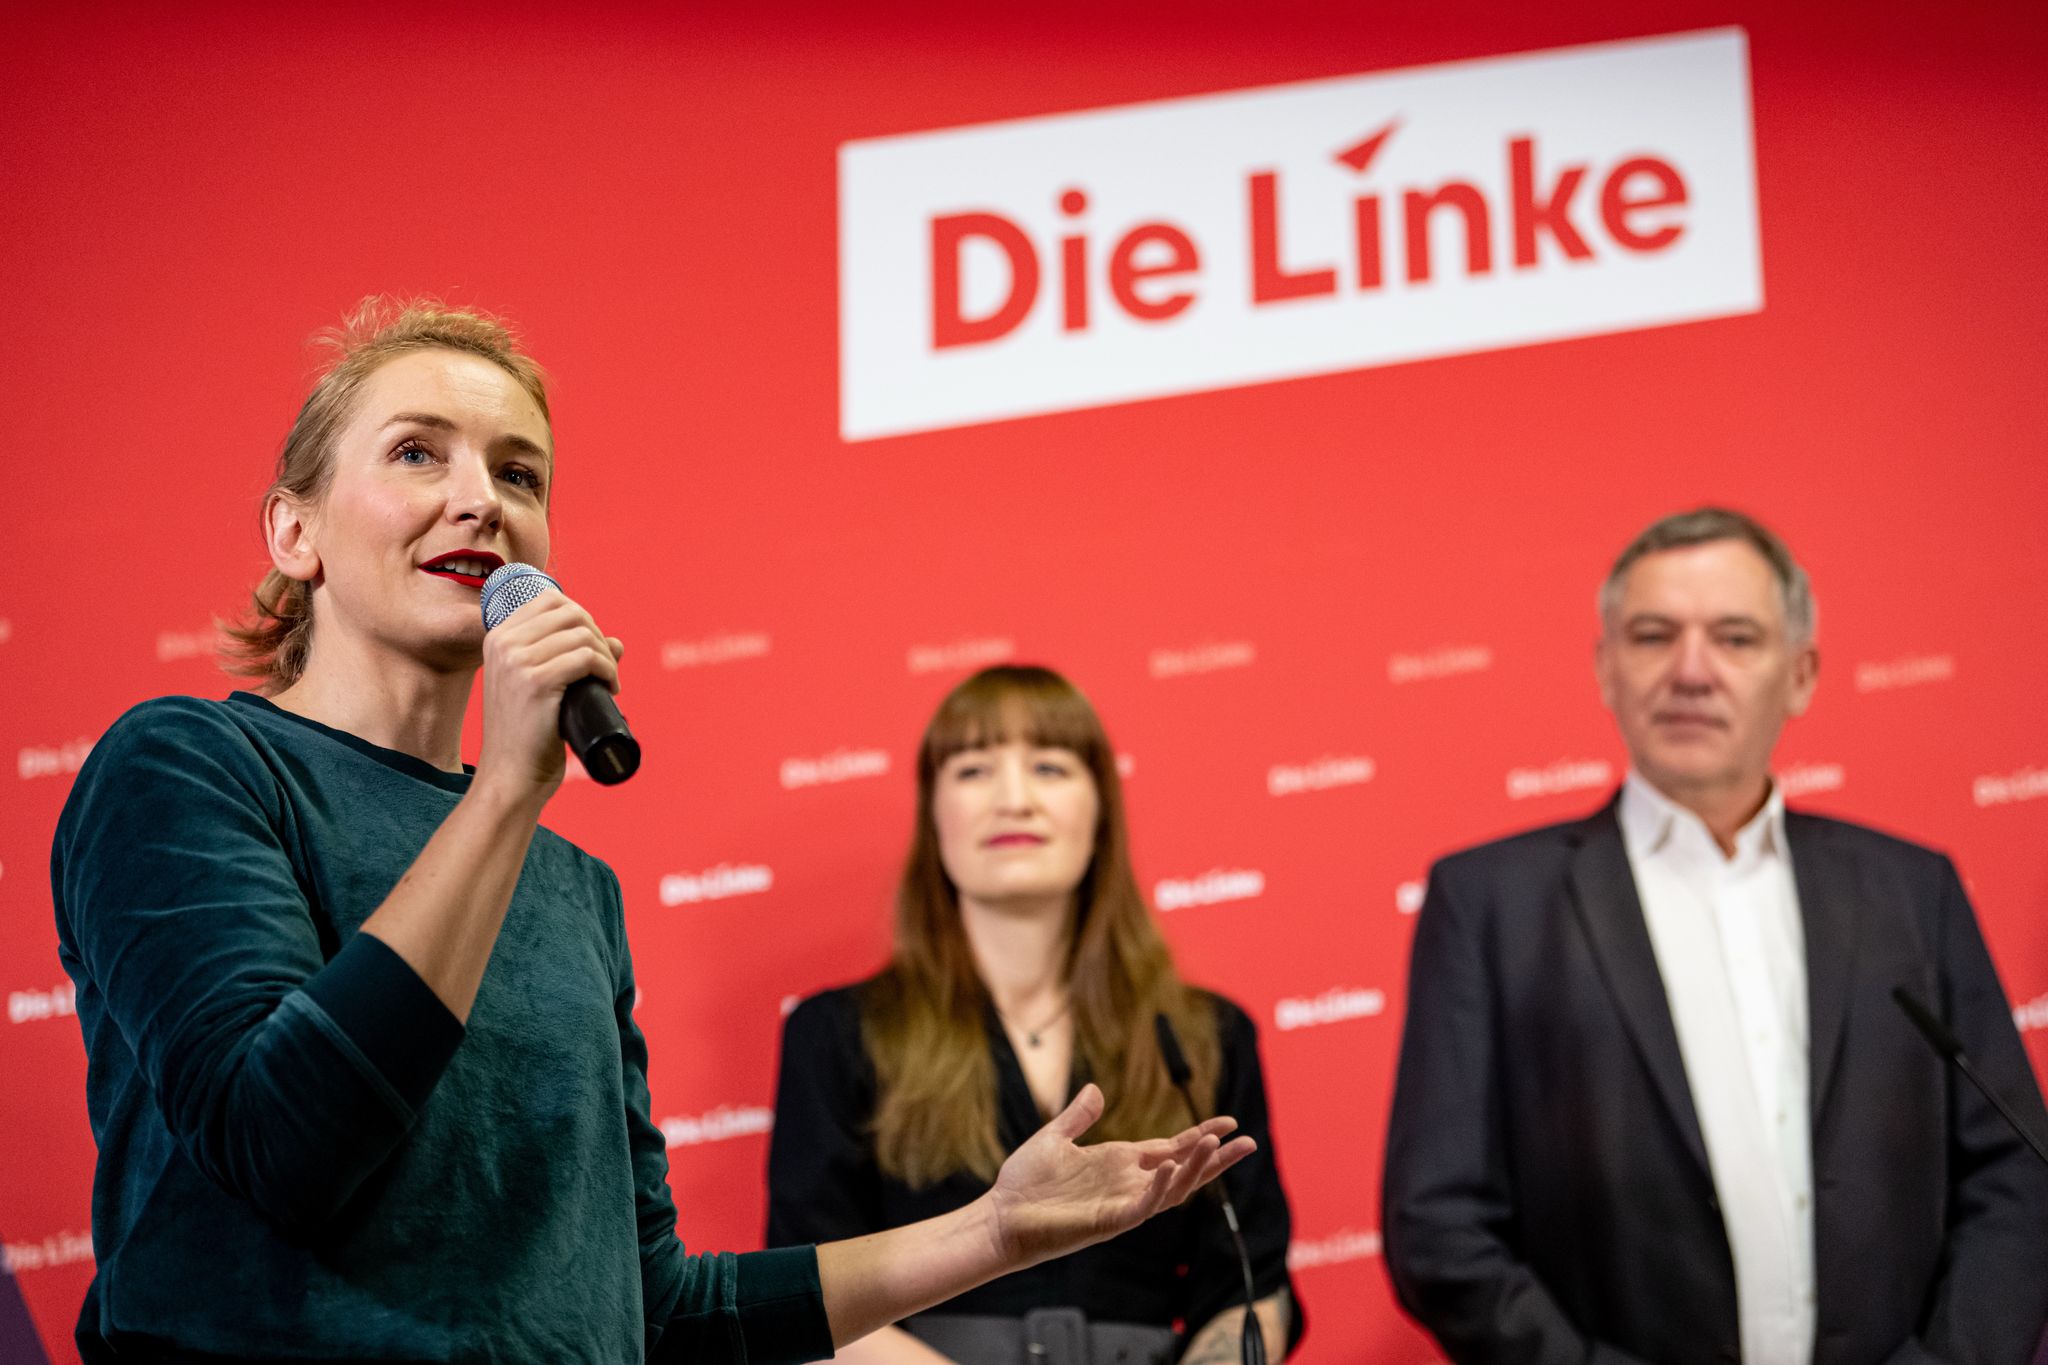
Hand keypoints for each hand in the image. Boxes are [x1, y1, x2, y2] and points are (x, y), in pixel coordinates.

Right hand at [475, 588, 622, 796]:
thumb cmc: (528, 733)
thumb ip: (568, 657)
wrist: (510, 775)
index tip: (591, 650)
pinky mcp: (537, 682)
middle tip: (605, 669)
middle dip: (597, 636)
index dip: (582, 619)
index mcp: (498, 637)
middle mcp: (503, 643)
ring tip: (608, 682)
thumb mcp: (539, 685)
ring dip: (606, 657)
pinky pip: (587, 657)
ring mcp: (517, 661)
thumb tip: (616, 642)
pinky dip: (607, 669)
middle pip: (571, 612)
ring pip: (583, 634)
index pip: (551, 600)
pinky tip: (610, 688)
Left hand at [983, 1083, 1254, 1268]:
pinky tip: (1169, 1169)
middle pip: (1183, 1169)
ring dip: (1195, 1169)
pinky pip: (1142, 1206)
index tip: (1227, 1123)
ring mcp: (1120, 1203)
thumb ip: (1077, 1116)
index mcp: (1119, 1162)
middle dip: (1215, 1157)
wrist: (999, 1216)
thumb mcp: (1054, 1138)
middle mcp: (1127, 1183)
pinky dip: (1158, 1189)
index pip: (1170, 1148)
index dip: (1199, 1136)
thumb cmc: (1024, 1183)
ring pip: (1171, 1189)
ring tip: (1218, 1147)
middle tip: (1248, 1141)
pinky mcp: (1108, 1221)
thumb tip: (1096, 1089)